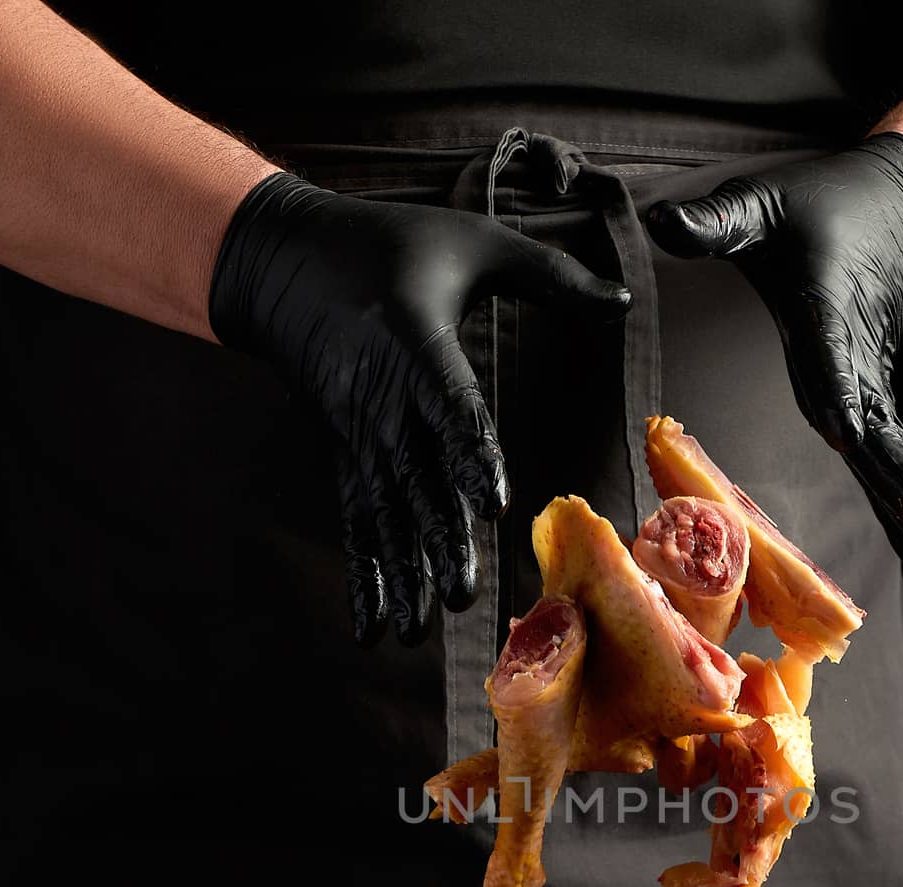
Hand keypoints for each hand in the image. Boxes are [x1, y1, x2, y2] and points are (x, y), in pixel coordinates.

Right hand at [209, 174, 630, 643]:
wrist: (281, 262)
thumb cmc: (386, 245)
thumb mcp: (471, 240)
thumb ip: (549, 272)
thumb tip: (621, 298)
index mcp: (418, 347)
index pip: (450, 409)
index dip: (471, 455)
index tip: (491, 501)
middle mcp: (384, 402)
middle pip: (417, 481)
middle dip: (439, 541)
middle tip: (463, 595)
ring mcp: (361, 436)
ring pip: (385, 515)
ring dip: (401, 574)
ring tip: (417, 630)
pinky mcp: (346, 457)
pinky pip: (356, 523)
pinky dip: (366, 576)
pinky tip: (373, 625)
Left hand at [648, 134, 902, 576]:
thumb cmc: (824, 207)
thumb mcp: (764, 204)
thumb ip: (717, 219)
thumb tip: (661, 220)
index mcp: (828, 317)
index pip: (831, 363)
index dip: (839, 396)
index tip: (848, 436)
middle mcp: (856, 364)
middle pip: (881, 436)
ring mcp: (871, 388)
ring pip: (897, 458)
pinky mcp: (878, 403)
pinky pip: (896, 461)